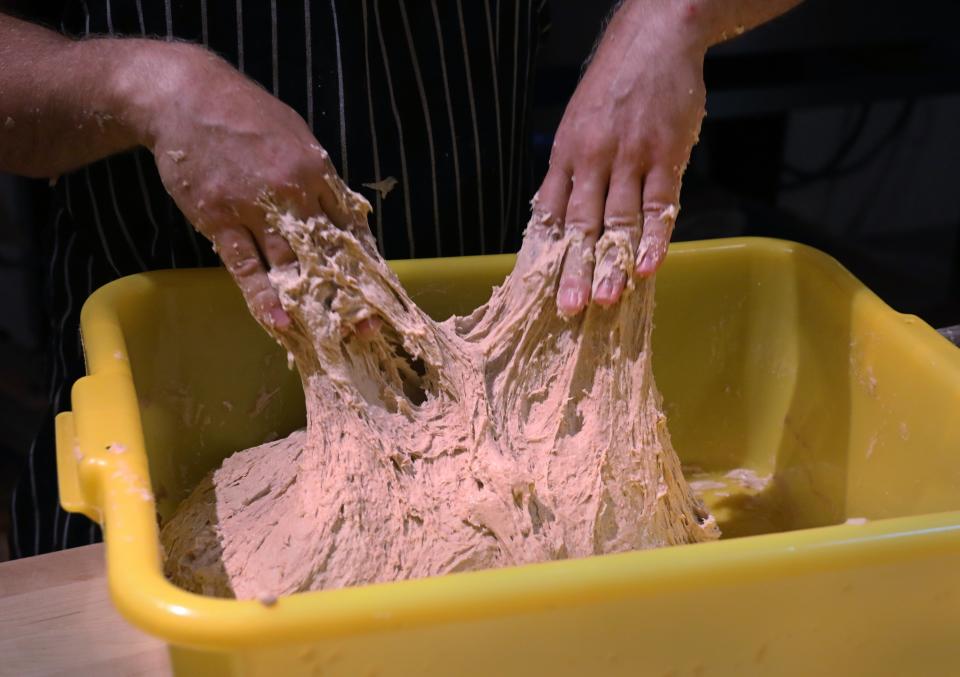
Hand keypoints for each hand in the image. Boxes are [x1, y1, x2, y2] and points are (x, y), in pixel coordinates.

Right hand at [129, 44, 355, 331]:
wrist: (186, 97)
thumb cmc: (245, 115)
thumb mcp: (295, 136)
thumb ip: (319, 177)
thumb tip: (342, 212)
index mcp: (317, 170)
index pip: (349, 226)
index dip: (364, 263)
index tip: (376, 294)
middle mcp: (292, 192)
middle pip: (326, 252)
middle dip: (347, 293)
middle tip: (365, 328)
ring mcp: (255, 208)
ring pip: (289, 264)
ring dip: (310, 303)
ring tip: (328, 336)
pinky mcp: (220, 220)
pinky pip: (246, 267)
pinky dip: (264, 298)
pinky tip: (280, 324)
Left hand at [534, 2, 706, 316]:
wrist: (654, 37)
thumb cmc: (614, 85)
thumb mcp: (577, 123)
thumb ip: (568, 170)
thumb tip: (554, 215)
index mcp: (565, 154)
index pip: (550, 213)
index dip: (547, 252)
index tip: (540, 288)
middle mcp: (593, 159)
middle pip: (580, 225)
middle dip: (573, 269)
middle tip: (569, 308)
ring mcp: (630, 157)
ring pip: (619, 220)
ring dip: (612, 263)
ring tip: (606, 300)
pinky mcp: (666, 154)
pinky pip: (660, 204)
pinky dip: (654, 238)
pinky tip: (648, 267)